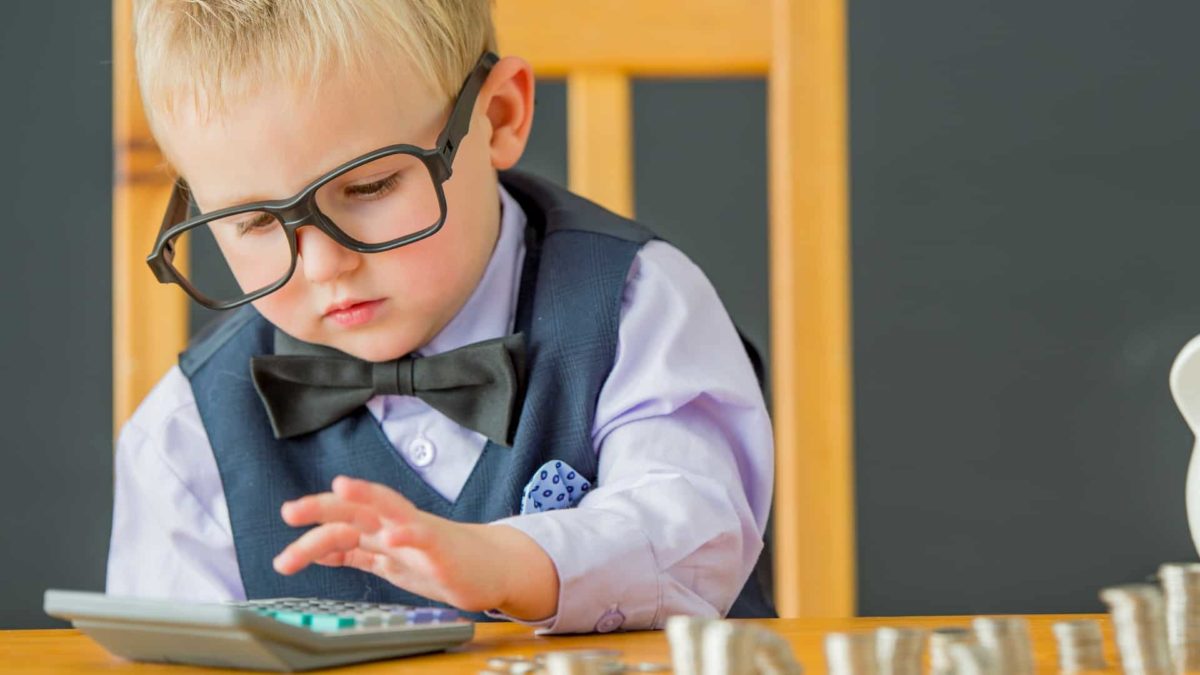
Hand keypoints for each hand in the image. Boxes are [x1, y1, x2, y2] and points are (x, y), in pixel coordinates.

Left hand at [273, 475, 558, 620]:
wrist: (490, 569)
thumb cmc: (439, 562)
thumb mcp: (390, 561)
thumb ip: (357, 553)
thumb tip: (318, 549)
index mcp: (382, 529)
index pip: (344, 516)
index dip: (317, 512)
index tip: (288, 514)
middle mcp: (397, 525)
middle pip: (356, 509)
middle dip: (323, 507)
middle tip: (290, 511)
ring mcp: (419, 534)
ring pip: (388, 510)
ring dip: (365, 498)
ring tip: (341, 489)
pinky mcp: (442, 550)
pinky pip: (425, 538)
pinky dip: (409, 534)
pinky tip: (393, 535)